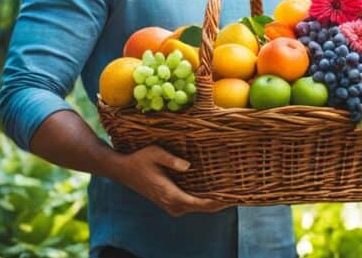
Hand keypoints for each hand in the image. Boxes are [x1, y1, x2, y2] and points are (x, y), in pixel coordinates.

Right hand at [114, 145, 230, 216]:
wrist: (123, 171)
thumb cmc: (140, 159)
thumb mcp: (155, 153)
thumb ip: (171, 159)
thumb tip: (189, 166)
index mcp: (170, 194)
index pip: (199, 203)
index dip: (216, 202)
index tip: (231, 197)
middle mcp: (171, 204)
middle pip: (202, 208)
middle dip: (220, 203)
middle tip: (238, 195)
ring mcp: (170, 206)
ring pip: (197, 208)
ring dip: (213, 203)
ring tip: (230, 194)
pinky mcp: (169, 203)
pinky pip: (191, 205)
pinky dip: (204, 202)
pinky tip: (214, 194)